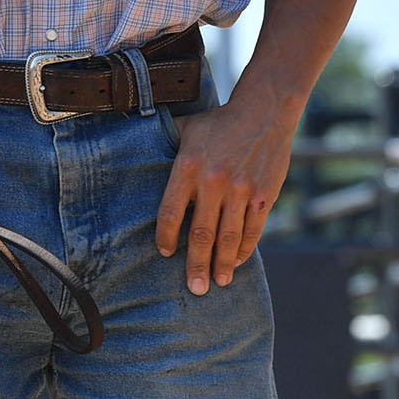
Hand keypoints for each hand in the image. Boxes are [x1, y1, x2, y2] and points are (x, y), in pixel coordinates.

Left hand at [155, 85, 296, 293]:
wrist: (264, 110)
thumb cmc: (218, 122)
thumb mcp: (186, 129)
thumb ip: (165, 146)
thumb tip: (134, 153)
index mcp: (188, 166)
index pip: (171, 211)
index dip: (166, 236)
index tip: (165, 253)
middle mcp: (214, 181)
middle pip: (201, 233)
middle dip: (196, 264)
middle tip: (194, 288)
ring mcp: (242, 190)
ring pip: (229, 237)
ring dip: (222, 264)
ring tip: (216, 282)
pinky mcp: (264, 195)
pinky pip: (252, 229)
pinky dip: (244, 249)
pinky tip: (237, 262)